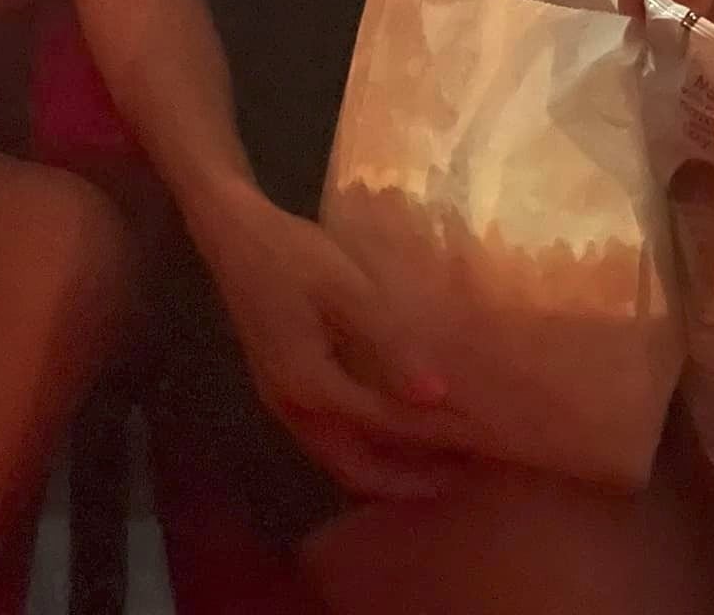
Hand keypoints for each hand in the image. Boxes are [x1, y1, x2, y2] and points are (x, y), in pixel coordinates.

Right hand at [194, 194, 472, 499]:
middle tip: (465, 476)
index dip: (435, 432)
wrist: (233, 233)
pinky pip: (330, 443)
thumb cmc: (291, 253)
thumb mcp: (345, 287)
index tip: (481, 437)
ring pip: (340, 462)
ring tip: (438, 466)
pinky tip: (394, 433)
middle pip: (358, 470)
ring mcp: (282, 402)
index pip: (386, 424)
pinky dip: (367, 451)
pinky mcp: (282, 390)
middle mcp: (292, 407)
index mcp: (309, 384)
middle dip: (411, 481)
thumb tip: (435, 394)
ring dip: (388, 472)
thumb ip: (388, 340)